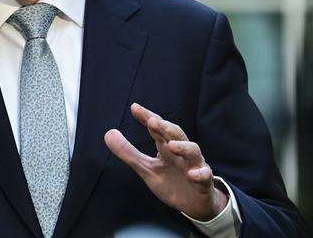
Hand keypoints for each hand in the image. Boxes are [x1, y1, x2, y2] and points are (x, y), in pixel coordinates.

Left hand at [104, 103, 227, 220]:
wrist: (193, 205)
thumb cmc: (171, 182)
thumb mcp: (146, 168)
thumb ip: (128, 152)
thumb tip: (108, 133)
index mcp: (166, 147)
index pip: (157, 128)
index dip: (147, 117)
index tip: (134, 107)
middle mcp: (181, 152)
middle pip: (175, 134)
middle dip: (165, 127)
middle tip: (152, 121)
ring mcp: (194, 165)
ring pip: (193, 151)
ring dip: (183, 147)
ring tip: (171, 145)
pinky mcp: (203, 182)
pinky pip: (204, 176)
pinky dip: (200, 174)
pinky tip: (192, 174)